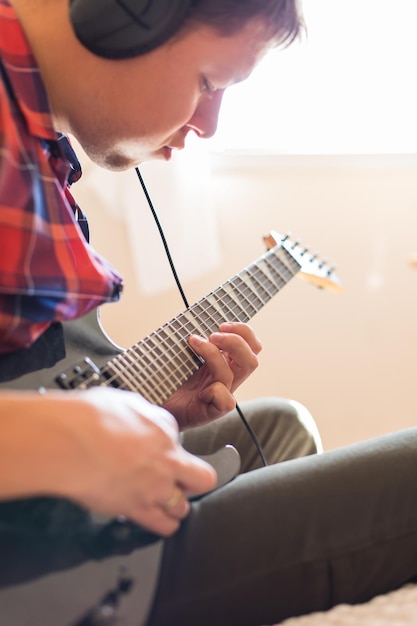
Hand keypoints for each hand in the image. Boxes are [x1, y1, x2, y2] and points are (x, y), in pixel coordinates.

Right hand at [44, 388, 216, 535]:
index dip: (166, 445)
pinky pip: (164, 526)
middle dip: (193, 480)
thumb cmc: (88, 417)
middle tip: (179, 480)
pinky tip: (157, 518)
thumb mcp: (124, 401)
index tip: (156, 448)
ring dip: (174, 504)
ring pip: (183, 506)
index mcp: (164, 428)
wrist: (68, 441)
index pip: (177, 440)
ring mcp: (155, 487)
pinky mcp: (137, 509)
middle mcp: (166, 460)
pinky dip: (163, 524)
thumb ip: (140, 416)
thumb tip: (139, 421)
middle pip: (202, 478)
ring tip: (161, 501)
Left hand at [163, 322, 261, 429]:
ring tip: (193, 342)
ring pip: (231, 374)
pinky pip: (226, 400)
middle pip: (251, 360)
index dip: (244, 332)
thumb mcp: (181, 352)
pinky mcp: (213, 411)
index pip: (252, 346)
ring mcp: (220, 395)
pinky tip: (198, 389)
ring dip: (213, 354)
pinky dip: (215, 390)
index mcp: (225, 362)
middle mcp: (226, 378)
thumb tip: (191, 320)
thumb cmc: (167, 379)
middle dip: (235, 342)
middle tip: (213, 335)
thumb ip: (193, 338)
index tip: (222, 325)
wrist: (153, 405)